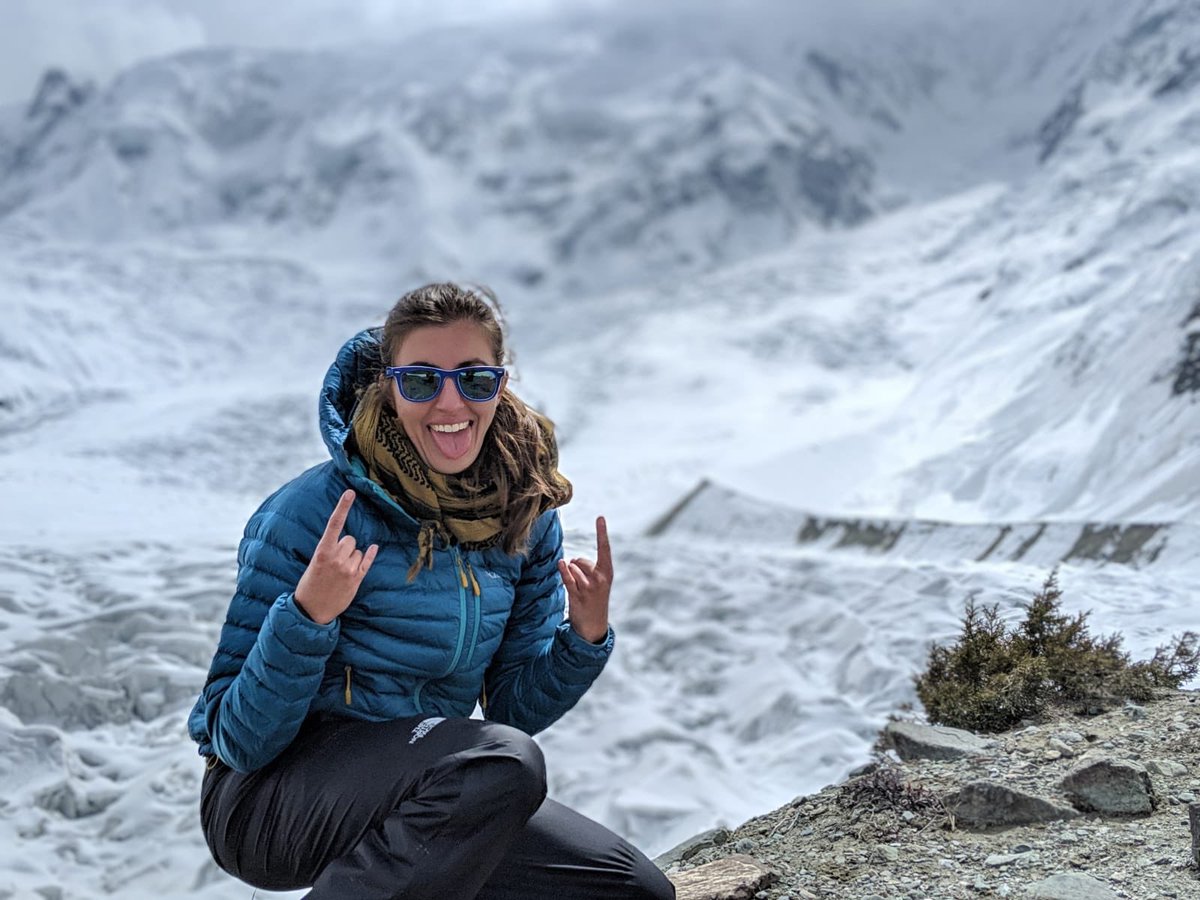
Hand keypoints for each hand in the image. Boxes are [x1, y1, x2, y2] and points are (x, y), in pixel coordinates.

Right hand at [294, 490, 378, 624]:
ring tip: (340, 571)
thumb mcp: (314, 563)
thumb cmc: (310, 585)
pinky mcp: (356, 579)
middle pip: (350, 539)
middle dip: (345, 546)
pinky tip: (373, 548)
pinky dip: (369, 555)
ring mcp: (347, 569)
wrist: (310, 611)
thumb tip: (348, 542)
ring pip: (358, 551)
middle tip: (336, 560)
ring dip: (353, 557)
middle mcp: (336, 558)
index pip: (334, 524)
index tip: (350, 492)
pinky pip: (367, 561)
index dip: (342, 507)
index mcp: (322, 551)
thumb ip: (329, 550)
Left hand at [559, 516, 611, 643]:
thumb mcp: (599, 582)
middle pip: (580, 559)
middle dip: (576, 566)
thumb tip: (569, 560)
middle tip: (582, 583)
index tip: (600, 517)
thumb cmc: (594, 599)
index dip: (602, 532)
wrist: (593, 626)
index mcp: (608, 572)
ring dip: (569, 574)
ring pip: (572, 568)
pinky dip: (563, 570)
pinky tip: (561, 564)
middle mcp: (600, 578)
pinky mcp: (578, 595)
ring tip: (578, 590)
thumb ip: (588, 568)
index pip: (605, 548)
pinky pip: (568, 577)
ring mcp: (589, 587)